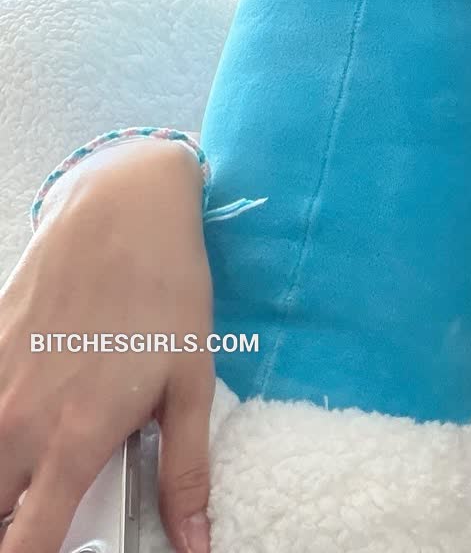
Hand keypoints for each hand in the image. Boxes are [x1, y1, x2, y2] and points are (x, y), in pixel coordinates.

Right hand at [0, 139, 214, 552]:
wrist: (122, 208)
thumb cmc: (165, 292)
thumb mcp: (192, 383)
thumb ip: (186, 473)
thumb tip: (195, 545)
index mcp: (74, 442)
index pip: (25, 549)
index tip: (60, 551)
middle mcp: (19, 424)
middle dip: (13, 525)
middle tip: (52, 506)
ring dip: (2, 479)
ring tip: (39, 470)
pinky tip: (27, 412)